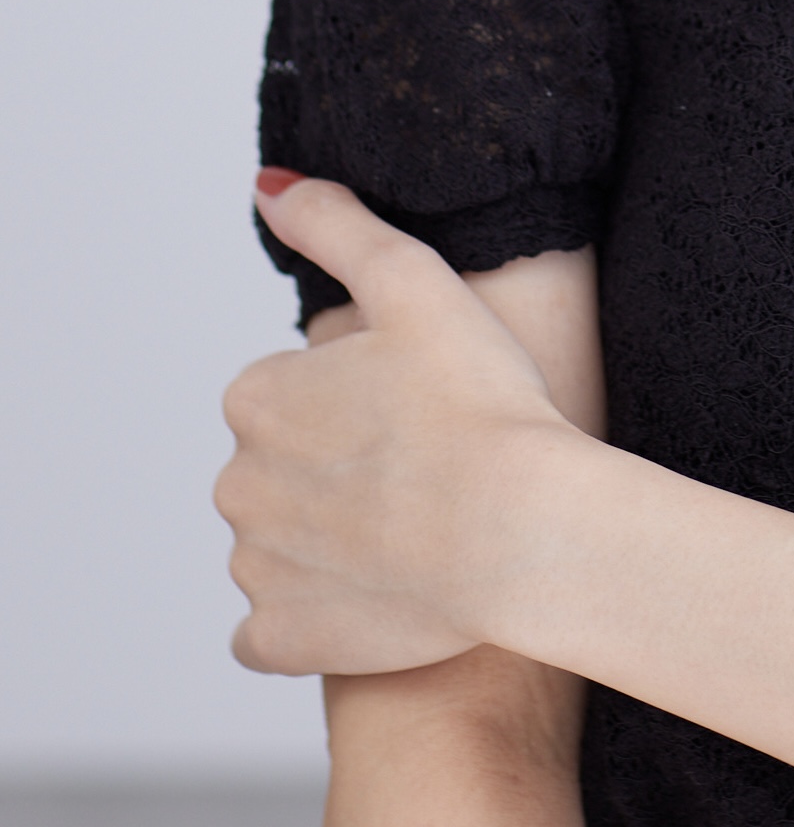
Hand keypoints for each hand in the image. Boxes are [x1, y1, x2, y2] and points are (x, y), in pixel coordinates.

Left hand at [217, 176, 582, 676]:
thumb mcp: (413, 278)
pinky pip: (278, 629)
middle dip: (340, 467)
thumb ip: (334, 223)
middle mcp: (236, 482)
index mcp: (256, 396)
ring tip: (417, 529)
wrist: (523, 531)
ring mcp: (257, 567)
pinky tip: (376, 595)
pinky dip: (316, 614)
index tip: (419, 405)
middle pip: (287, 467)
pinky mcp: (282, 639)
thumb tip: (270, 188)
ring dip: (332, 539)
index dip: (363, 396)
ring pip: (283, 544)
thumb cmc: (481, 400)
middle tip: (426, 464)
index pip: (295, 390)